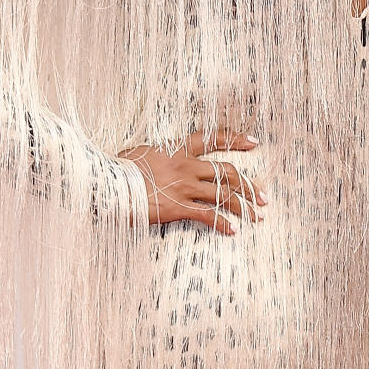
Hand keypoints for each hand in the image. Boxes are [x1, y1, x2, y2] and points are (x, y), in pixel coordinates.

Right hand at [120, 132, 264, 230]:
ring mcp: (183, 186)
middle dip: (248, 185)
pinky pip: (207, 215)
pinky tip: (233, 230)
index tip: (254, 142)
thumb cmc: (118, 169)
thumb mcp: (141, 153)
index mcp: (177, 149)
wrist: (105, 184)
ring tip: (257, 216)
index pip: (212, 138)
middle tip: (262, 197)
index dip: (235, 139)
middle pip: (226, 172)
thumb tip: (159, 157)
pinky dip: (223, 223)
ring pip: (223, 194)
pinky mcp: (177, 207)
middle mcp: (185, 165)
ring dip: (243, 207)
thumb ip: (158, 155)